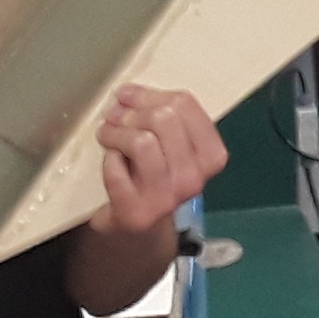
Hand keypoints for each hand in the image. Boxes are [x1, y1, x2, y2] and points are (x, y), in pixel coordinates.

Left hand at [91, 86, 228, 236]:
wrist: (140, 223)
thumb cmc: (156, 174)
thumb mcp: (174, 145)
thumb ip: (166, 115)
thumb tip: (128, 93)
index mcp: (211, 155)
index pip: (184, 104)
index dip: (149, 95)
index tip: (128, 96)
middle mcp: (194, 178)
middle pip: (163, 118)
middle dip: (132, 112)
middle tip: (114, 115)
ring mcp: (167, 199)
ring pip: (141, 142)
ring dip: (116, 133)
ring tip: (107, 134)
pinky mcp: (136, 213)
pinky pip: (116, 171)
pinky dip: (109, 161)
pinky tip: (111, 162)